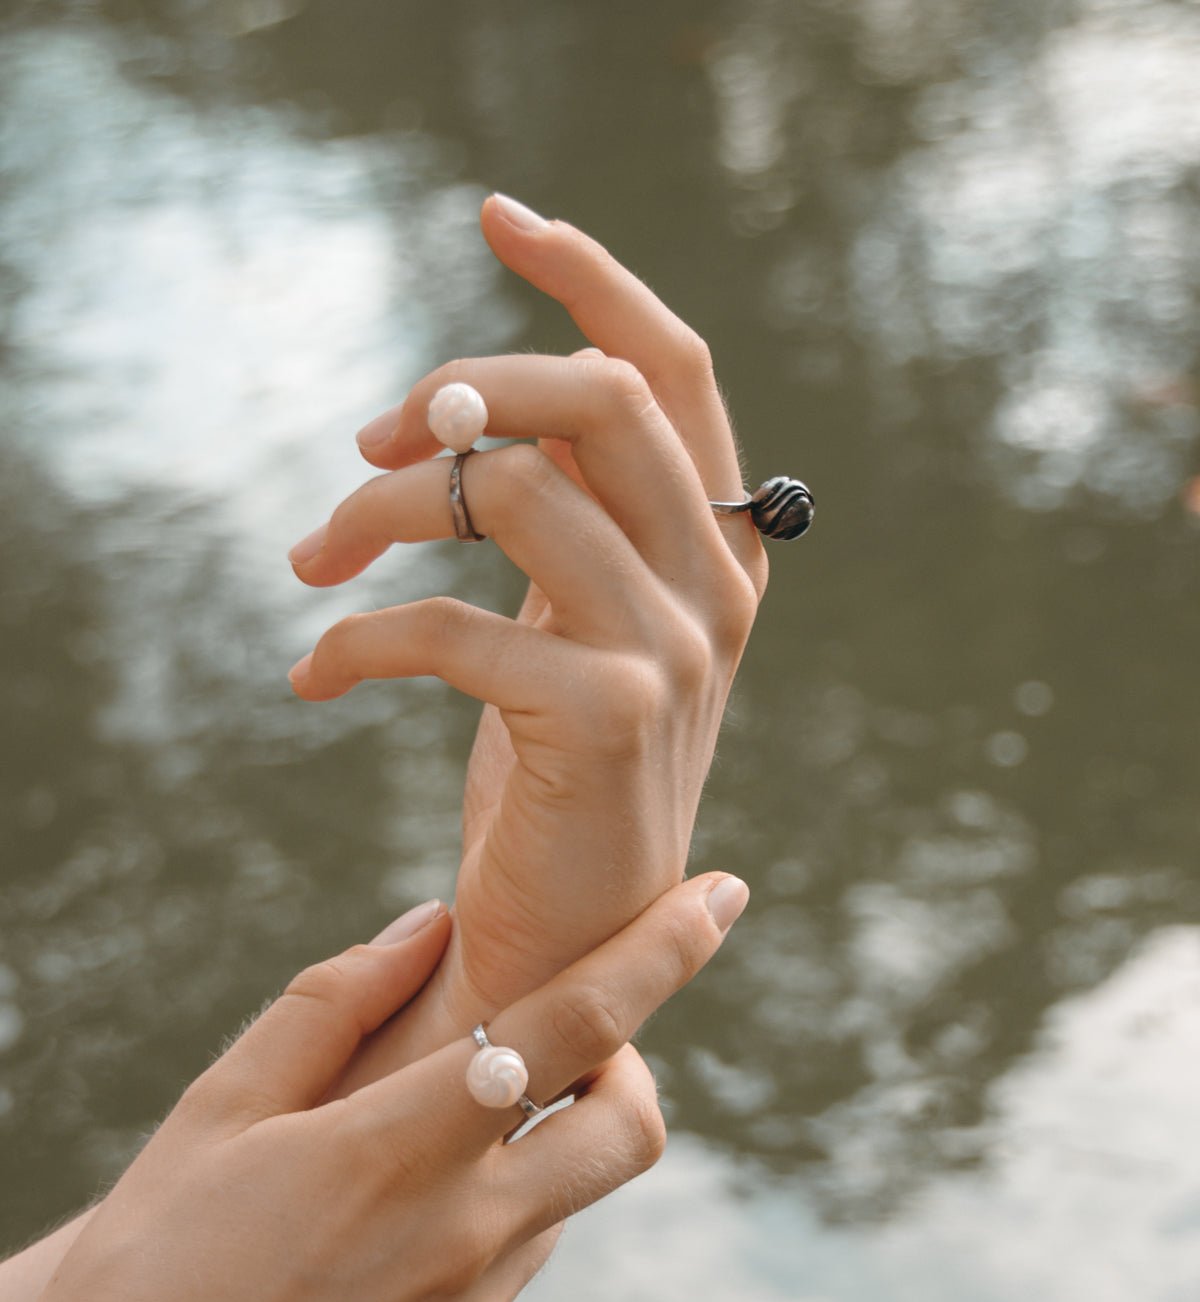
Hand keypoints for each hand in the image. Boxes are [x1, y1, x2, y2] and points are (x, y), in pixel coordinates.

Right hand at [0, 873, 746, 1301]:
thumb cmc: (146, 1270)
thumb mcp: (218, 1111)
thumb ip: (335, 1001)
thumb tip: (431, 921)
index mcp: (403, 1148)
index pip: (578, 1022)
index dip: (664, 949)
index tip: (722, 893)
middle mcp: (466, 1236)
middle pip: (630, 1124)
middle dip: (629, 1064)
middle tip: (567, 1043)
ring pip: (564, 1202)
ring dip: (534, 1152)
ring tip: (419, 1152)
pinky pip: (507, 1278)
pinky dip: (482, 1230)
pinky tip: (380, 1248)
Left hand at [288, 195, 763, 1084]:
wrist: (574, 940)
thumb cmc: (558, 770)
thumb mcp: (573, 622)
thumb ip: (567, 516)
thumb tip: (470, 410)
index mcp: (718, 545)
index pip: (673, 367)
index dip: (590, 275)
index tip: (496, 213)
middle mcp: (716, 586)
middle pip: (600, 395)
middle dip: (462, 388)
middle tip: (370, 435)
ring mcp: (674, 651)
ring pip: (511, 491)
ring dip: (381, 506)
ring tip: (313, 559)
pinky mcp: (606, 719)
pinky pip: (451, 622)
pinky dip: (355, 636)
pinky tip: (314, 675)